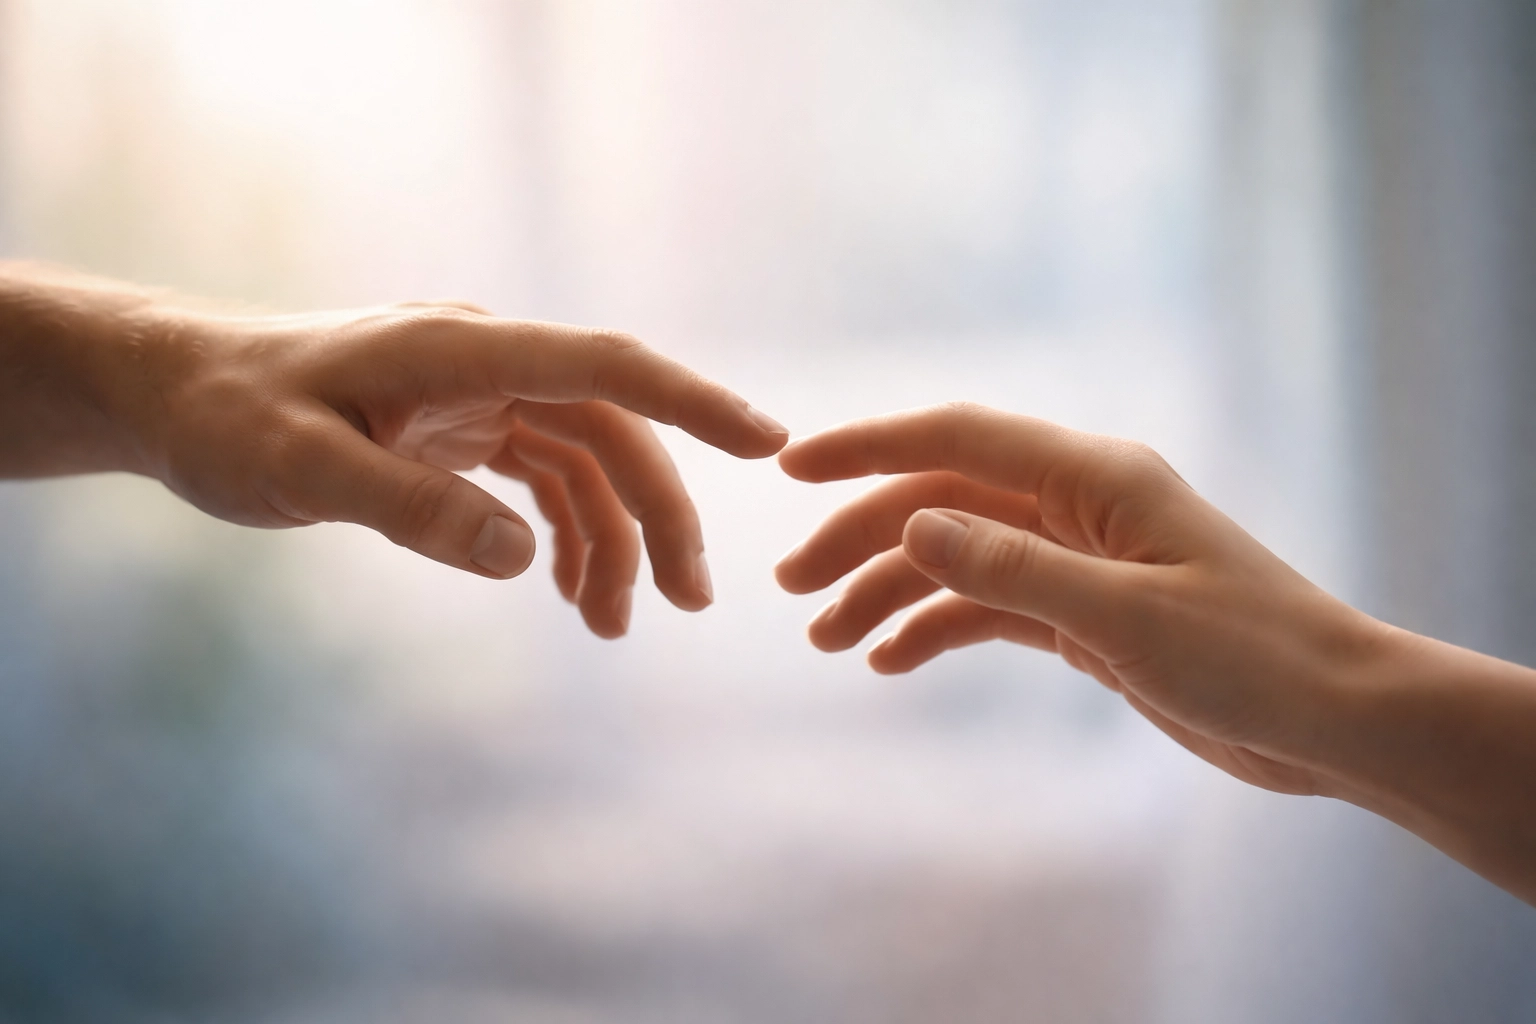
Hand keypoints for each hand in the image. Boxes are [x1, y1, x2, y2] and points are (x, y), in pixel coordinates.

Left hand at [0, 265, 786, 637]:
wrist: (173, 391)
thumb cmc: (225, 417)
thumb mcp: (300, 467)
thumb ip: (411, 508)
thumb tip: (526, 559)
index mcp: (459, 348)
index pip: (604, 367)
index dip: (693, 402)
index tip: (769, 443)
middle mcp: (485, 362)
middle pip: (612, 429)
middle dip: (658, 514)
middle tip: (688, 604)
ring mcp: (477, 394)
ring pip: (585, 460)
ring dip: (613, 538)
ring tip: (619, 625)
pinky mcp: (461, 427)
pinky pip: (542, 479)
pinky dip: (565, 535)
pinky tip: (570, 592)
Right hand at [774, 402, 1385, 796]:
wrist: (1333, 720)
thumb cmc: (1250, 655)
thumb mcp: (1124, 614)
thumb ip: (1012, 567)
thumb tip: (908, 524)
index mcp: (1093, 477)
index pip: (957, 439)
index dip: (868, 446)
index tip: (792, 467)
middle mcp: (1076, 506)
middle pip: (942, 502)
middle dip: (861, 537)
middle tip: (791, 586)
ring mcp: (1079, 560)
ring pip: (958, 558)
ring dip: (889, 591)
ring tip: (826, 639)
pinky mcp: (1085, 615)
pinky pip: (989, 607)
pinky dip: (937, 627)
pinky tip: (889, 660)